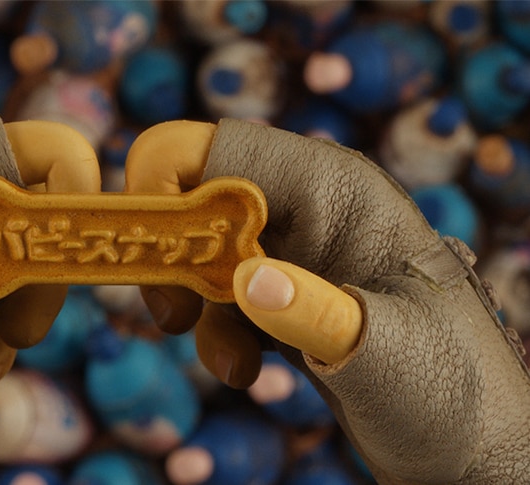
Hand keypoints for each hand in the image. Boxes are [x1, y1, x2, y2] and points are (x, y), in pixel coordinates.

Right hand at [125, 120, 529, 482]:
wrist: (466, 440)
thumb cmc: (449, 391)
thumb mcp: (388, 354)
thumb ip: (316, 311)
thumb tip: (246, 280)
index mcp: (334, 188)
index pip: (218, 149)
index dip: (165, 190)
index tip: (155, 259)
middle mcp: (307, 206)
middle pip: (194, 196)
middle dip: (175, 257)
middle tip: (176, 317)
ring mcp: (295, 249)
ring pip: (199, 250)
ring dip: (196, 308)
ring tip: (236, 365)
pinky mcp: (285, 291)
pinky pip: (219, 293)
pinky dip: (214, 331)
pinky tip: (247, 368)